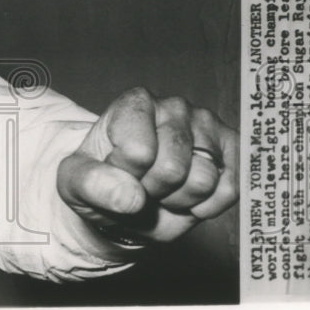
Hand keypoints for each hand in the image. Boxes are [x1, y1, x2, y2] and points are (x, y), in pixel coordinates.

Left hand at [56, 88, 237, 244]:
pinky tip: (186, 196)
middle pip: (173, 168)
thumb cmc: (102, 180)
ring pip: (203, 180)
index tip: (116, 172)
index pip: (138, 152)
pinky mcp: (233, 150)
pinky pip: (229, 190)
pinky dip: (205, 206)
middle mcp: (174, 106)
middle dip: (153, 191)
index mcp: (135, 103)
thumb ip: (92, 185)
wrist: (128, 197)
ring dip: (178, 199)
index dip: (126, 177)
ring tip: (163, 189)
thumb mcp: (76, 183)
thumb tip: (130, 197)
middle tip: (141, 185)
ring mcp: (207, 125)